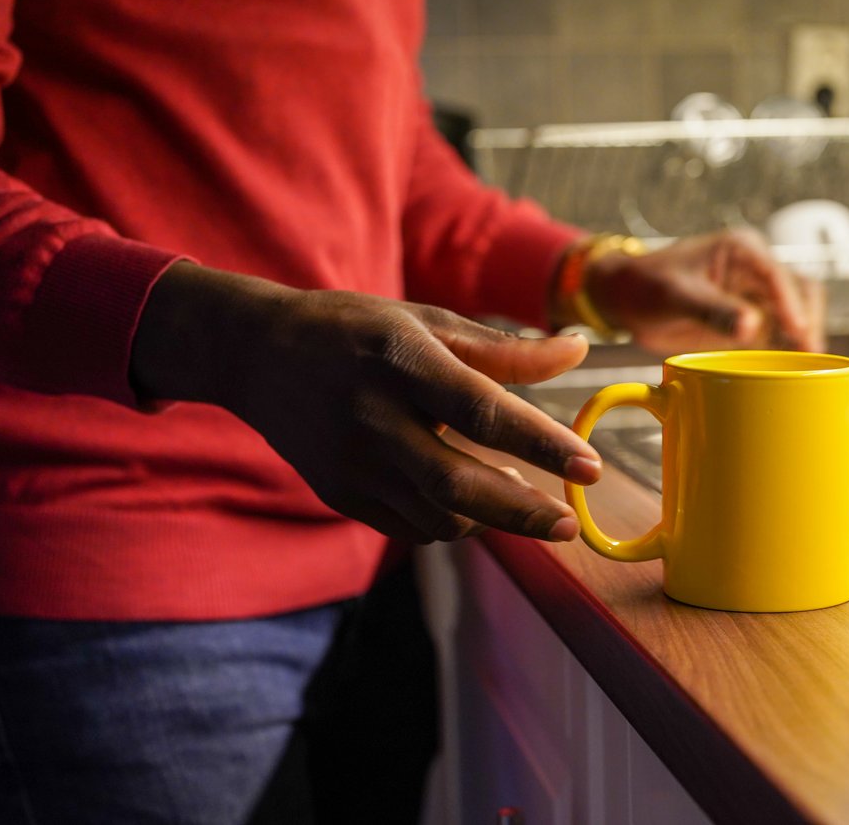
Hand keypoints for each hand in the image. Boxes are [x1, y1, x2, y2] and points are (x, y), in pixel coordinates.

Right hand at [131, 263, 600, 543]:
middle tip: (569, 524)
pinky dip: (452, 522)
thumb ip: (505, 349)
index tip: (590, 467)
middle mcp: (371, 416)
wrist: (258, 355)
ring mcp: (350, 462)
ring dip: (491, 518)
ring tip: (522, 499)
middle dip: (522, 512)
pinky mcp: (339, 493)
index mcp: (400, 360)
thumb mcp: (428, 321)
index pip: (481, 410)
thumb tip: (579, 351)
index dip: (540, 443)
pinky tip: (472, 503)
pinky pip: (410, 527)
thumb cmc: (359, 331)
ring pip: (437, 515)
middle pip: (457, 483)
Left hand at [581, 229, 825, 354]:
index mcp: (742, 250)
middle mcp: (757, 270)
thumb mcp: (676, 295)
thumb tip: (751, 326)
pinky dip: (789, 351)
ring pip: (797, 315)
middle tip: (810, 357)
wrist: (627, 299)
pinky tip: (794, 371)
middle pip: (801, 293)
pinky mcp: (752, 322)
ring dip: (803, 339)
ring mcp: (757, 296)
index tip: (800, 333)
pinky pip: (780, 336)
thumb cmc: (647, 286)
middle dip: (808, 323)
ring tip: (808, 370)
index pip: (779, 276)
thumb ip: (713, 310)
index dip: (793, 305)